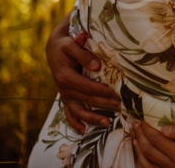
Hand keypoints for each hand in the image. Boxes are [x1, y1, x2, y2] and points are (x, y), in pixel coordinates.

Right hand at [46, 13, 120, 131]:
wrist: (54, 47)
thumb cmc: (65, 44)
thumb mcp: (71, 45)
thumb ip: (83, 55)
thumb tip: (96, 66)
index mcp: (65, 76)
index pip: (86, 87)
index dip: (101, 92)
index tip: (115, 94)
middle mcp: (63, 88)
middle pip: (86, 100)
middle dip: (103, 104)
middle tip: (120, 106)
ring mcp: (64, 94)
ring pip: (78, 111)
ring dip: (92, 118)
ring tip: (107, 123)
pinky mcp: (66, 96)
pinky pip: (69, 113)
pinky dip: (74, 122)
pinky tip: (83, 130)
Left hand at [131, 122, 174, 167]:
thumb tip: (163, 129)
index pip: (156, 140)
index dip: (146, 129)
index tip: (142, 119)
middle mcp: (172, 166)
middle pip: (148, 150)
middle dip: (139, 136)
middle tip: (134, 125)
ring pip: (145, 162)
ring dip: (137, 148)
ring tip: (134, 137)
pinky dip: (141, 161)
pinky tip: (139, 152)